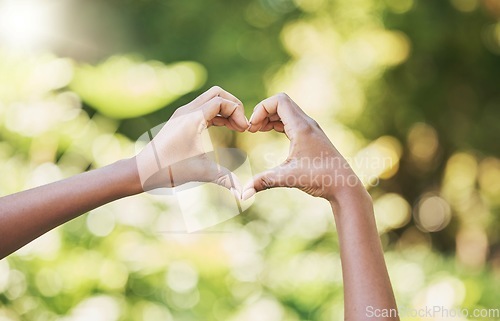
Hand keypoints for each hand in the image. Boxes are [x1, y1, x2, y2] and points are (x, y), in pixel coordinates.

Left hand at [135, 86, 248, 194]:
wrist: (142, 171)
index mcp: (192, 118)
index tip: (244, 130)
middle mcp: (187, 111)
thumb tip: (243, 196)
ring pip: (210, 99)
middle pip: (217, 94)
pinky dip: (217, 114)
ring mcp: (182, 114)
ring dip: (226, 110)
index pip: (222, 102)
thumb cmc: (169, 171)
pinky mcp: (181, 120)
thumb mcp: (200, 172)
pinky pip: (204, 108)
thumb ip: (224, 179)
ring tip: (237, 128)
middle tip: (242, 125)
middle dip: (234, 106)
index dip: (238, 113)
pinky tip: (225, 128)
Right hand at [242, 93, 363, 203]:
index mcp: (301, 127)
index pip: (278, 100)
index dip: (261, 109)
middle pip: (281, 103)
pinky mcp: (311, 136)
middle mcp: (307, 123)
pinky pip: (291, 121)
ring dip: (269, 117)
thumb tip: (242, 194)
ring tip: (257, 130)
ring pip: (286, 111)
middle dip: (263, 112)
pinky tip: (269, 132)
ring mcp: (310, 129)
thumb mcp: (288, 178)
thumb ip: (264, 182)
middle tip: (252, 129)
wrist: (344, 184)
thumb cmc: (320, 178)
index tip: (252, 128)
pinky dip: (278, 123)